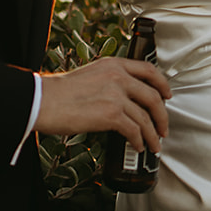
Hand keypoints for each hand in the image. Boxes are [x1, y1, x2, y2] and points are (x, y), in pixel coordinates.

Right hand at [37, 56, 170, 151]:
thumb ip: (109, 80)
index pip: (148, 70)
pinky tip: (137, 146)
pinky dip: (139, 141)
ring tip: (154, 144)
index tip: (167, 94)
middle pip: (153, 96)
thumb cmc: (60, 92)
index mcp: (113, 64)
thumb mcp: (90, 75)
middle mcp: (118, 77)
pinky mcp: (112, 114)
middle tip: (163, 127)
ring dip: (152, 134)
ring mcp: (116, 95)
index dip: (162, 84)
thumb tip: (123, 99)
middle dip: (162, 116)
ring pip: (145, 117)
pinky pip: (135, 130)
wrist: (44, 101)